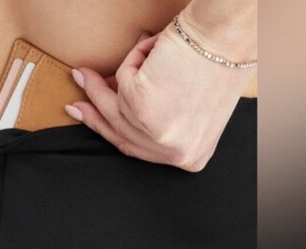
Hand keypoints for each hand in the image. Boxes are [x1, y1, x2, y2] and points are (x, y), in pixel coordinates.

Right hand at [65, 12, 256, 171]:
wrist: (228, 34)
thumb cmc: (219, 62)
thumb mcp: (192, 109)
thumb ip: (162, 122)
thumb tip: (120, 110)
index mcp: (190, 157)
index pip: (139, 149)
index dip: (112, 133)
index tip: (93, 121)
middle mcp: (173, 152)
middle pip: (121, 134)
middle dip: (94, 116)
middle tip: (76, 105)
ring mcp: (155, 131)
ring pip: (115, 107)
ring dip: (99, 85)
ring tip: (84, 72)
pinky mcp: (140, 104)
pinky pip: (122, 81)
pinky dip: (133, 59)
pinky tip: (149, 47)